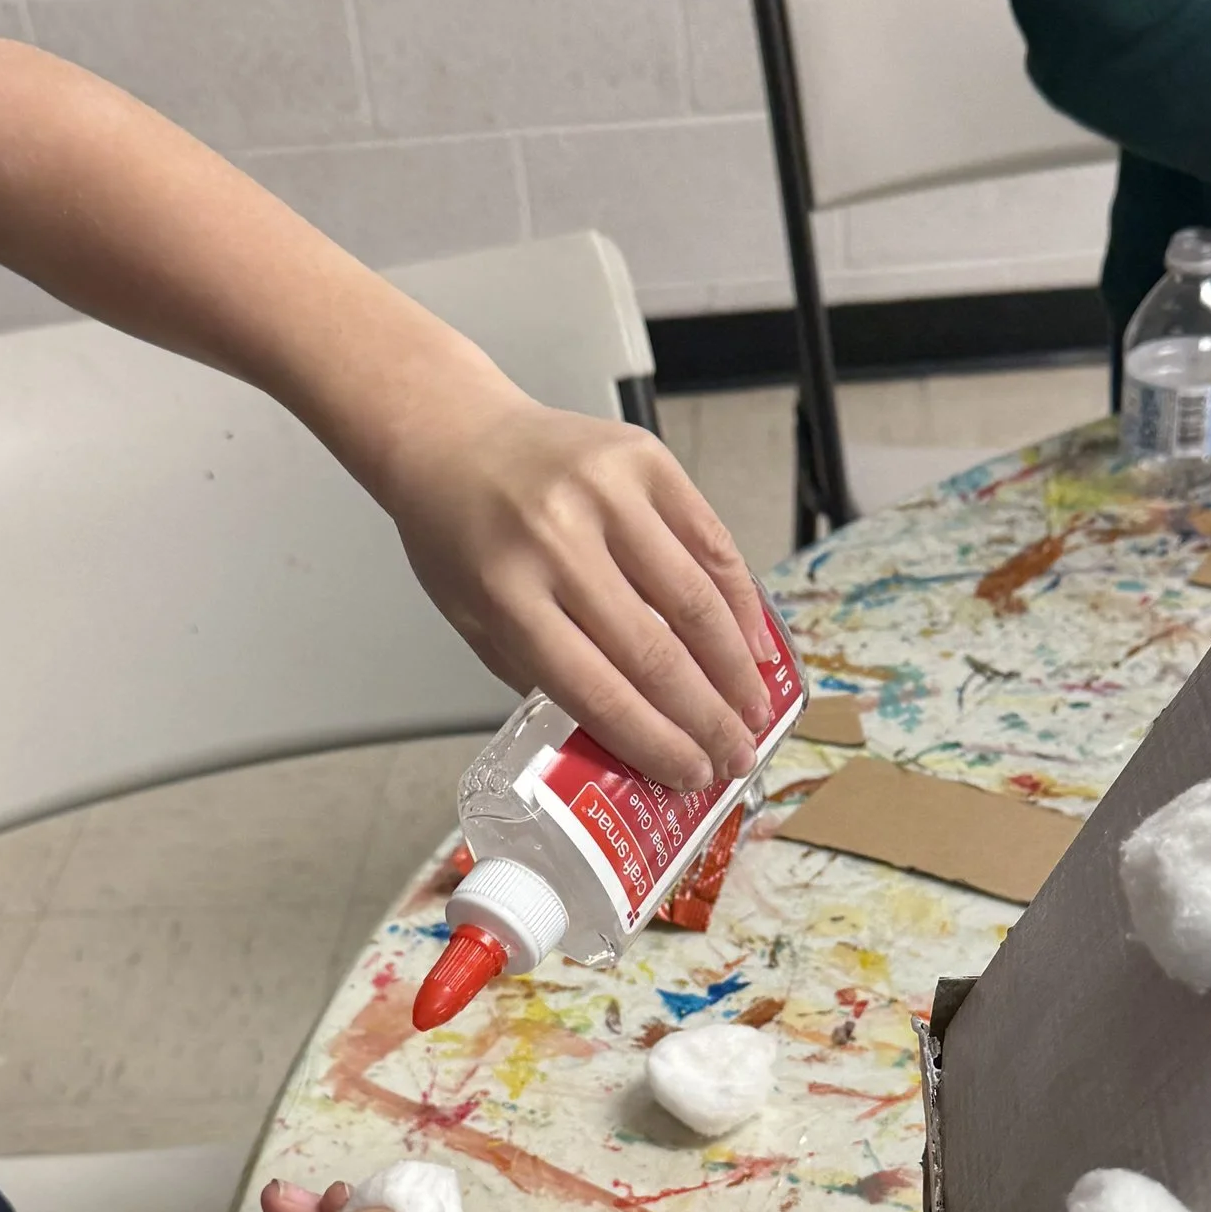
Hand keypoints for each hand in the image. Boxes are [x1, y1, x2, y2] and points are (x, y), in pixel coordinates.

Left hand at [375, 378, 771, 791]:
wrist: (456, 434)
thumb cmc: (463, 537)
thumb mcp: (476, 621)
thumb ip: (545, 676)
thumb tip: (635, 739)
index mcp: (505, 593)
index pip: (597, 690)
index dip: (654, 742)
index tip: (691, 777)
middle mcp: (557, 540)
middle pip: (654, 654)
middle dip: (706, 719)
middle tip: (735, 756)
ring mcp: (605, 493)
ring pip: (694, 601)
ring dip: (735, 668)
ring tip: (754, 711)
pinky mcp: (644, 460)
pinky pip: (710, 541)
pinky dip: (740, 600)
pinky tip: (754, 644)